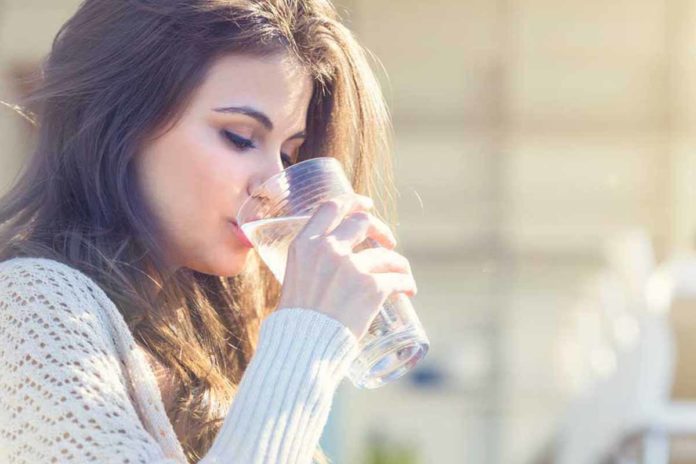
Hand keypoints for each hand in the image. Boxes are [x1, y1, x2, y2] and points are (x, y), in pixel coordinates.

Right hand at [277, 193, 416, 339]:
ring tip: (402, 275)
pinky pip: (398, 278)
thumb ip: (311, 265)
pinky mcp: (371, 287)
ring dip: (398, 263)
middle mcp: (328, 249)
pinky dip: (406, 283)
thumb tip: (330, 262)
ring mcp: (351, 267)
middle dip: (380, 230)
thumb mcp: (295, 280)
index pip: (331, 207)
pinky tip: (409, 291)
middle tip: (388, 242)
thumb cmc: (296, 322)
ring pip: (387, 254)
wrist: (302, 348)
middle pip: (363, 222)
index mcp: (304, 244)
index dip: (353, 201)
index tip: (366, 204)